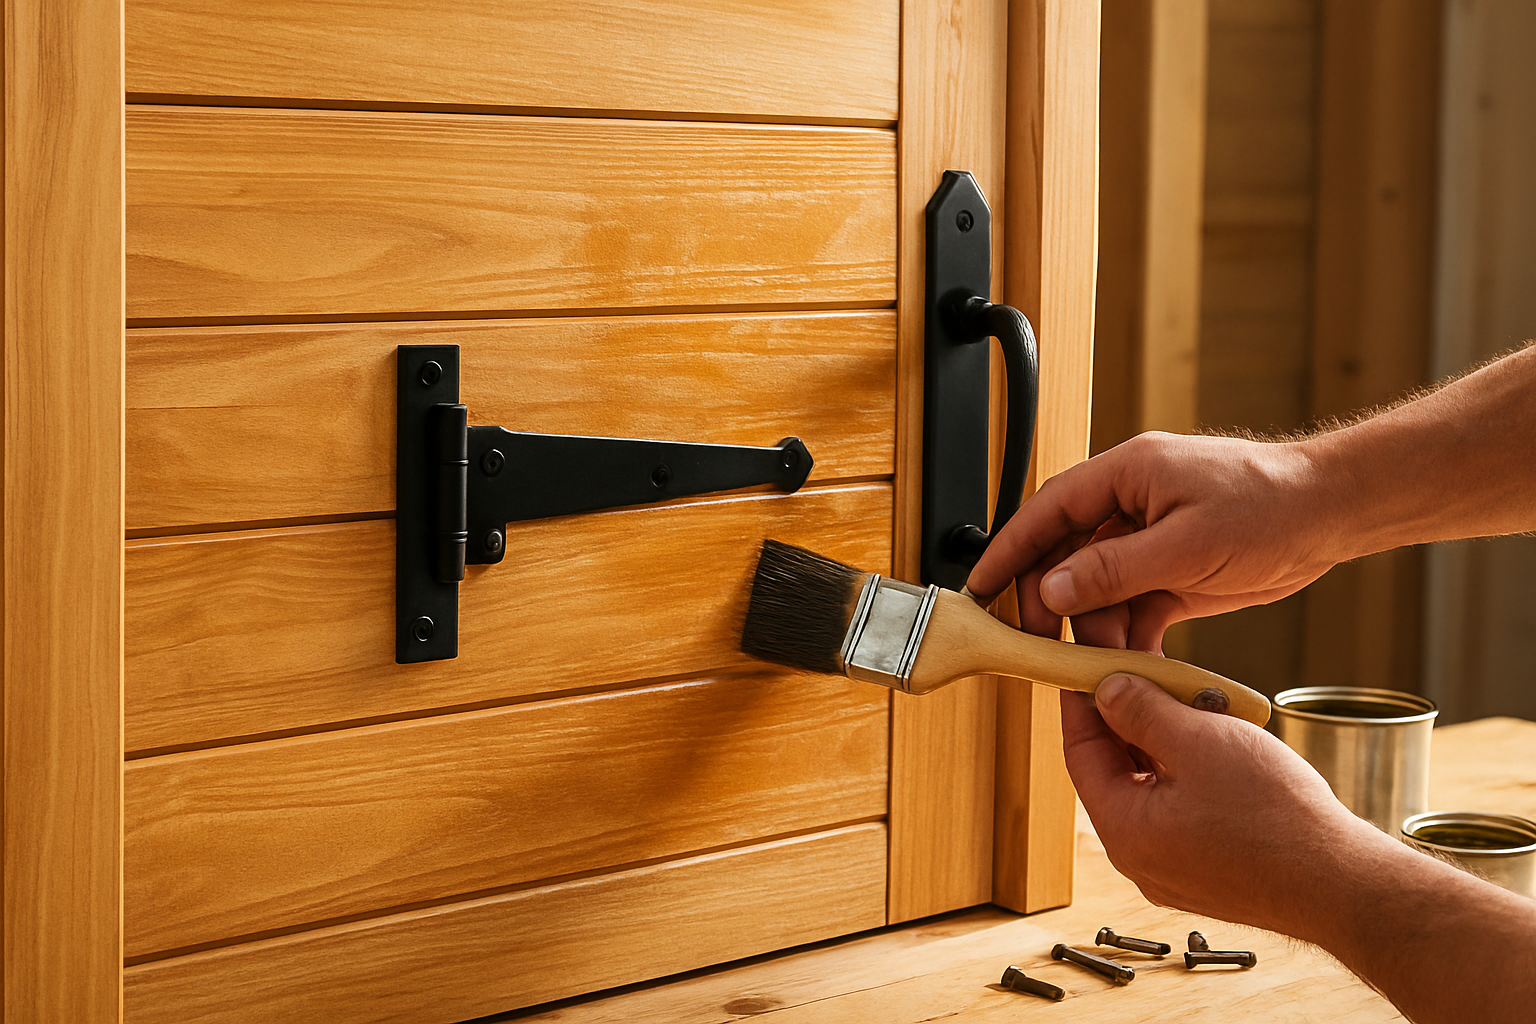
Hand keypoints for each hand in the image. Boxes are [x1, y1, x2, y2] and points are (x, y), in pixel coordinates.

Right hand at [966, 432, 1342, 650]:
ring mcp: (1153, 536)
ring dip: (1093, 624)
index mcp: (1127, 474)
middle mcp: (1133, 501)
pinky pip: (1133, 603)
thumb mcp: (1186, 544)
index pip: (1048, 510)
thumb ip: (1114, 568)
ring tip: (1095, 660)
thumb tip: (1054, 587)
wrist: (1334, 513)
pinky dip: (1127, 633)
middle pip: (1067, 551)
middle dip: (1051, 598)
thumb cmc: (1272, 505)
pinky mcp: (1174, 569)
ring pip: (1099, 585)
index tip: (982, 584)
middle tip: (1041, 639)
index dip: (1009, 548)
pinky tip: (1128, 659)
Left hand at [1066, 673, 1380, 935]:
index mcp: (1123, 830)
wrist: (1345, 885)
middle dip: (1132, 720)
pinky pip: (1182, 813)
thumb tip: (1106, 691)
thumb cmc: (1276, 818)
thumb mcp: (1199, 741)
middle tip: (1150, 677)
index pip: (1080, 753)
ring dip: (1167, 744)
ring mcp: (1175, 871)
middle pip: (1115, 772)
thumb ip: (1142, 711)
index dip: (1082, 704)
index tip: (1087, 668)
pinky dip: (1191, 774)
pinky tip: (1222, 747)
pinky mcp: (1210, 874)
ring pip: (1153, 790)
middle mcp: (1139, 859)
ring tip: (1198, 706)